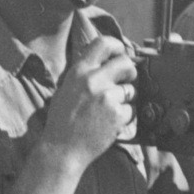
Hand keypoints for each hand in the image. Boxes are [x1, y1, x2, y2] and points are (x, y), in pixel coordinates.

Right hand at [40, 35, 137, 168]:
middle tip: (126, 81)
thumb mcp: (66, 89)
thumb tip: (104, 62)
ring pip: (131, 89)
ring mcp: (106, 97)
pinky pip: (131, 109)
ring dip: (126, 99)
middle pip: (126, 63)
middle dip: (131, 71)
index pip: (103, 44)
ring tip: (110, 110)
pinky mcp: (117, 115)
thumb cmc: (62, 121)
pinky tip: (110, 123)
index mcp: (78, 72)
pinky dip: (125, 117)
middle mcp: (93, 80)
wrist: (62, 150)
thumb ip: (84, 74)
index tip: (121, 52)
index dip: (117, 46)